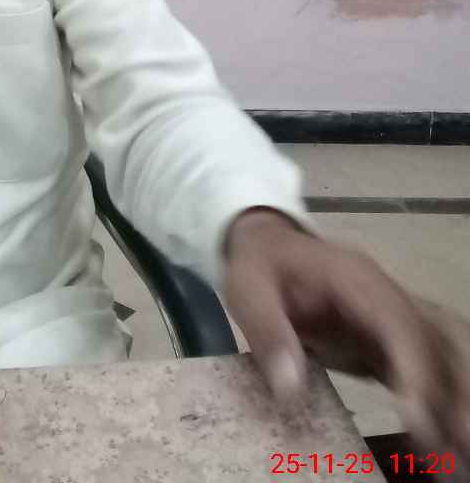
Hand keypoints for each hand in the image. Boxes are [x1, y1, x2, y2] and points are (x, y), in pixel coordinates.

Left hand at [223, 208, 469, 468]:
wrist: (267, 243)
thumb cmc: (259, 266)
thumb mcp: (247, 288)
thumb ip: (268, 332)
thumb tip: (291, 388)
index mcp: (356, 279)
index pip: (398, 324)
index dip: (414, 369)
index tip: (419, 417)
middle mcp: (387, 297)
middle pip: (439, 339)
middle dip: (457, 388)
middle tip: (464, 441)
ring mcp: (394, 318)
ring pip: (445, 354)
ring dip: (458, 397)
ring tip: (462, 451)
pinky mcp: (391, 342)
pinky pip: (430, 370)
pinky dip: (443, 402)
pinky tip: (446, 443)